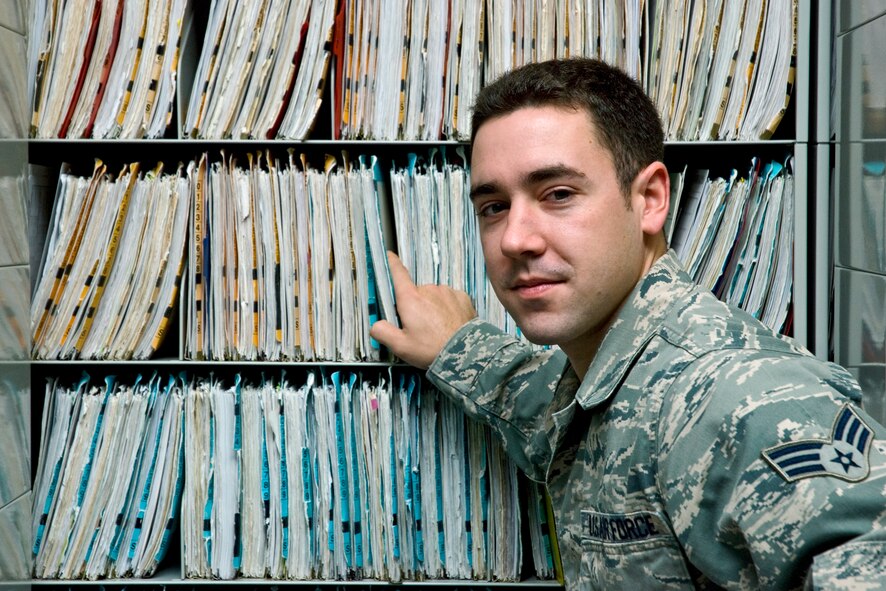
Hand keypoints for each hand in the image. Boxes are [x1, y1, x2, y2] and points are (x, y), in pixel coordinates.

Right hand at [370, 251, 476, 368]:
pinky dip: (448, 309)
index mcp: (410, 299)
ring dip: (432, 307)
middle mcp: (428, 289)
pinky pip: (450, 299)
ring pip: (434, 296)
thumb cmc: (432, 349)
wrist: (465, 353)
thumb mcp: (400, 346)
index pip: (398, 273)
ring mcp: (447, 292)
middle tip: (419, 327)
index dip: (392, 263)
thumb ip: (382, 332)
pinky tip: (450, 324)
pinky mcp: (462, 297)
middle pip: (416, 293)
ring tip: (437, 329)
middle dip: (415, 306)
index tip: (389, 255)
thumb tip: (376, 325)